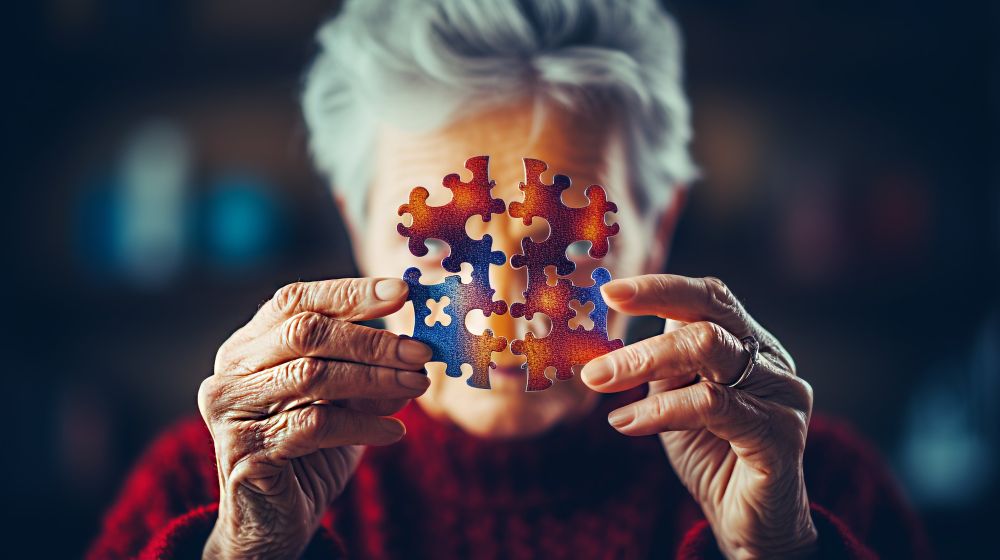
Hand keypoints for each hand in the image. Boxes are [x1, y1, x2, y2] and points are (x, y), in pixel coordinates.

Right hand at [198, 278, 432, 558]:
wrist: (276, 518)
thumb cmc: (312, 449)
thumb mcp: (343, 399)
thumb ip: (365, 368)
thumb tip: (416, 345)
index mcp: (250, 344)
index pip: (295, 300)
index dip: (349, 293)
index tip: (401, 293)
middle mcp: (231, 370)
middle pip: (305, 333)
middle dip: (371, 340)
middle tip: (421, 351)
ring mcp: (231, 409)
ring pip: (312, 376)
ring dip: (374, 379)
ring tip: (416, 386)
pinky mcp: (244, 450)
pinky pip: (314, 426)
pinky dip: (362, 425)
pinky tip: (394, 431)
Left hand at [581, 275, 816, 558]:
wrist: (747, 522)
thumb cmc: (710, 454)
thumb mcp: (674, 398)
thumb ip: (658, 364)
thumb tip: (605, 328)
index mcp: (749, 343)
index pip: (708, 297)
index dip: (660, 288)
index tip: (609, 291)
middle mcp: (772, 360)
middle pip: (709, 317)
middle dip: (644, 329)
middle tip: (593, 360)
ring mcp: (782, 393)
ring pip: (709, 351)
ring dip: (643, 363)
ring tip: (598, 382)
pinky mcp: (781, 433)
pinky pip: (713, 405)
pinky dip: (661, 410)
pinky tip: (626, 422)